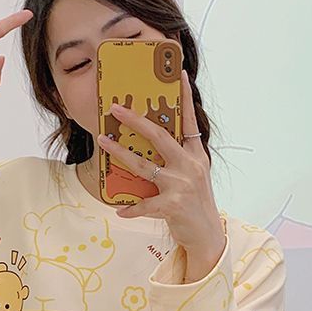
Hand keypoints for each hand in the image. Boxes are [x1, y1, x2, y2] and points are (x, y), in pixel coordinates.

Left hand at [98, 69, 225, 271]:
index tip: (176, 74)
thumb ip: (178, 160)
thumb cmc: (195, 205)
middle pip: (160, 137)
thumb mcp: (194, 177)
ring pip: (144, 166)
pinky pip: (144, 205)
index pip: (189, 121)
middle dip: (136, 120)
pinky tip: (120, 211)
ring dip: (120, 153)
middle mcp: (190, 166)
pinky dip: (131, 209)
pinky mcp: (173, 206)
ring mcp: (181, 186)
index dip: (184, 97)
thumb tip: (153, 144)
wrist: (208, 236)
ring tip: (103, 142)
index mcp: (196, 156)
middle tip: (116, 109)